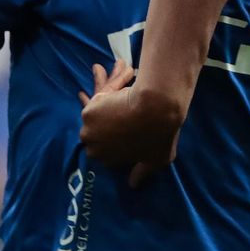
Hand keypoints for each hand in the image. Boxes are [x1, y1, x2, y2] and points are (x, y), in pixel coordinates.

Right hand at [79, 62, 183, 187]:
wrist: (155, 110)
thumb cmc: (159, 137)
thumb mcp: (155, 160)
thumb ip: (142, 172)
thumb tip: (132, 185)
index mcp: (106, 158)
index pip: (105, 146)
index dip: (114, 133)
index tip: (123, 121)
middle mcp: (93, 143)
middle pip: (100, 125)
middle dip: (109, 113)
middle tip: (121, 101)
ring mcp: (90, 124)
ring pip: (101, 103)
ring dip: (110, 88)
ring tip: (119, 74)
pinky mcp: (92, 105)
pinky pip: (104, 88)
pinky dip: (114, 78)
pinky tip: (122, 66)